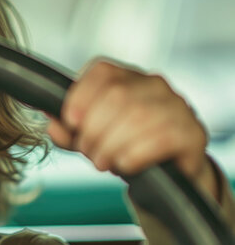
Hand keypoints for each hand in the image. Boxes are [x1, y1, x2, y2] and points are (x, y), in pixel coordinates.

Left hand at [47, 58, 219, 201]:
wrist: (166, 172)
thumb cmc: (124, 146)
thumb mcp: (90, 137)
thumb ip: (69, 131)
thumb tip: (52, 125)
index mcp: (126, 77)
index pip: (102, 72)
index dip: (80, 97)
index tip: (71, 123)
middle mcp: (154, 84)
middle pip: (117, 96)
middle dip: (94, 130)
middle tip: (89, 152)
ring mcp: (177, 106)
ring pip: (137, 117)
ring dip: (112, 145)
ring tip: (104, 162)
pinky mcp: (192, 133)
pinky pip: (160, 138)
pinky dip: (134, 154)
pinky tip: (127, 165)